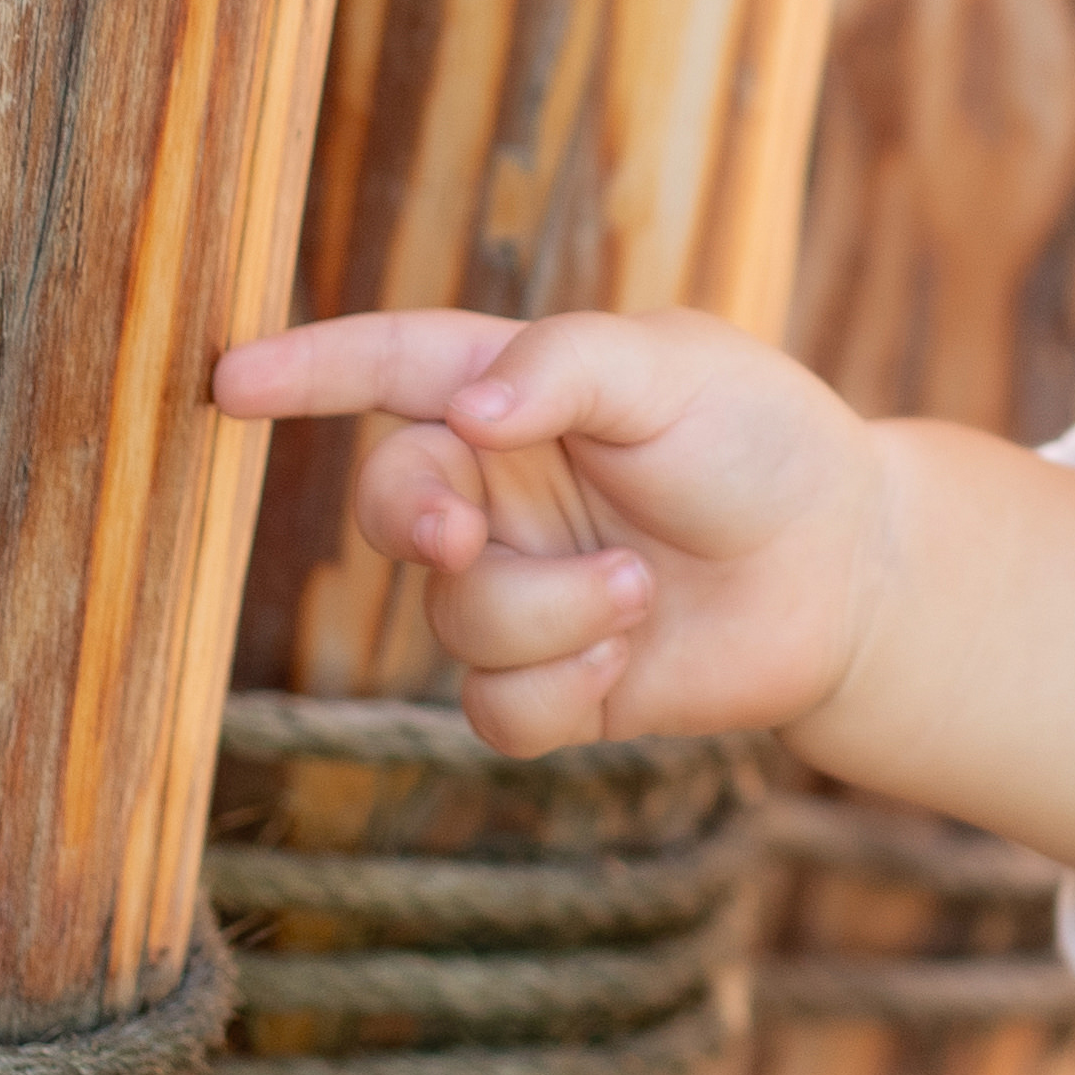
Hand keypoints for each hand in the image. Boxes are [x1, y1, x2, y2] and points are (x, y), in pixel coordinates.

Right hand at [209, 307, 885, 757]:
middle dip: (414, 518)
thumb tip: (469, 411)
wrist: (847, 566)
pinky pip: (495, 709)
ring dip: (550, 608)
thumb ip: (567, 365)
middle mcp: (498, 491)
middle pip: (393, 505)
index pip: (388, 369)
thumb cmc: (763, 439)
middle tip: (462, 530)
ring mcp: (517, 589)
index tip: (227, 380)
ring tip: (640, 588)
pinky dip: (562, 685)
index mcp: (514, 391)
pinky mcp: (552, 683)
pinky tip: (630, 654)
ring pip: (456, 618)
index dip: (307, 371)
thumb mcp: (675, 366)